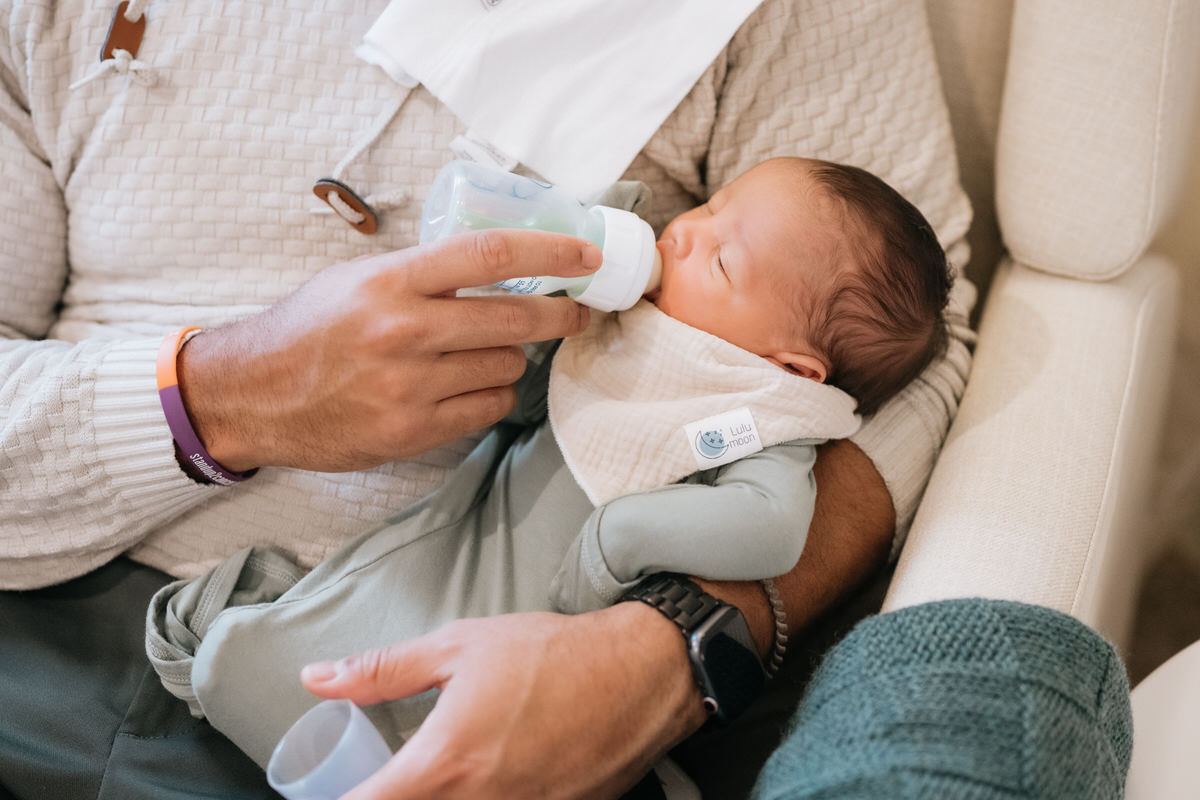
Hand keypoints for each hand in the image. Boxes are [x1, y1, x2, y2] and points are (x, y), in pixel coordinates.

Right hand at [177, 230, 598, 471]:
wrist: (252, 395)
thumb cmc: (308, 329)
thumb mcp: (357, 280)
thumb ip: (424, 273)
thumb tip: (501, 266)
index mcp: (390, 282)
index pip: (490, 254)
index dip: (550, 252)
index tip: (585, 254)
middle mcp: (403, 331)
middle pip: (513, 319)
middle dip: (559, 315)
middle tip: (577, 312)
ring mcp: (409, 386)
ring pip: (504, 366)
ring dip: (507, 358)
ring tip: (477, 354)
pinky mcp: (412, 431)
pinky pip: (486, 408)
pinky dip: (489, 394)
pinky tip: (466, 384)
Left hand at [300, 603, 707, 799]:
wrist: (639, 673)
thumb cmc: (551, 655)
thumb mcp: (458, 648)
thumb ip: (382, 670)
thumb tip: (318, 677)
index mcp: (444, 763)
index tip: (333, 788)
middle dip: (390, 797)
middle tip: (389, 777)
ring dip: (439, 799)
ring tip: (446, 774)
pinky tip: (487, 778)